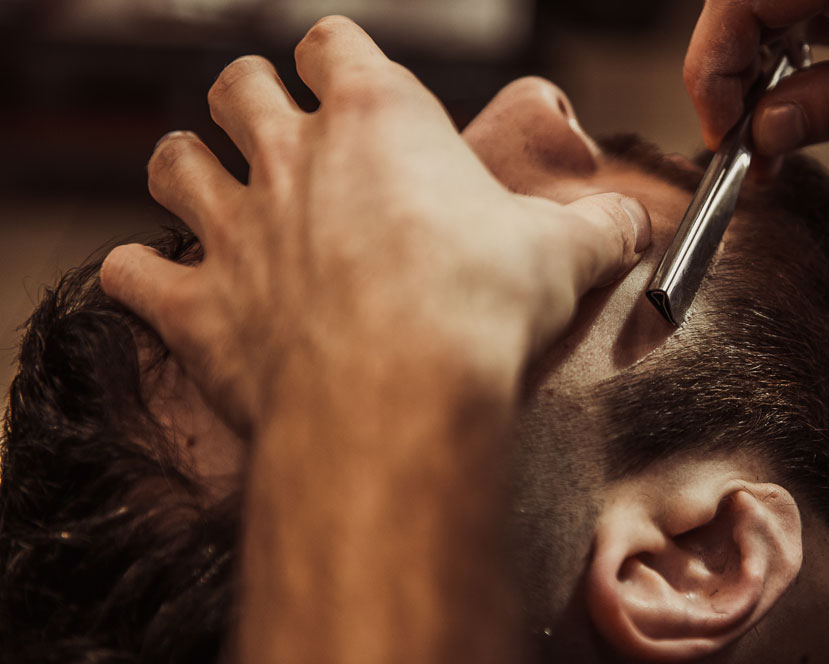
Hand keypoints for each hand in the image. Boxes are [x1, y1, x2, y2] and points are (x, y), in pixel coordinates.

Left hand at [100, 16, 648, 431]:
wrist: (399, 393)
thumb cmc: (478, 307)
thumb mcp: (562, 255)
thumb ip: (598, 228)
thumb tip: (633, 222)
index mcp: (376, 120)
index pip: (334, 44)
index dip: (338, 59)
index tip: (351, 82)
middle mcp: (290, 157)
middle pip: (237, 87)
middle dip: (251, 101)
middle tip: (275, 132)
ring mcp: (233, 227)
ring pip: (173, 161)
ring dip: (187, 169)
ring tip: (209, 188)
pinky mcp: (195, 305)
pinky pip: (134, 272)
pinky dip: (139, 275)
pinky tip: (154, 283)